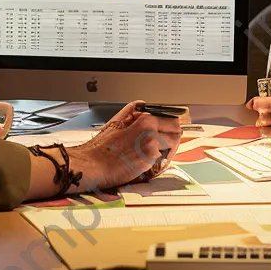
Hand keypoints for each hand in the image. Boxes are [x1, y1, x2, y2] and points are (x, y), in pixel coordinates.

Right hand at [68, 101, 182, 190]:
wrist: (93, 164)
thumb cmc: (101, 146)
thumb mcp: (116, 120)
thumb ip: (132, 110)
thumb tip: (142, 104)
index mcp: (145, 120)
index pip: (172, 119)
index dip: (171, 124)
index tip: (170, 127)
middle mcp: (152, 133)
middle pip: (176, 132)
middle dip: (173, 135)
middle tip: (166, 139)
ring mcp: (152, 149)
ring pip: (172, 146)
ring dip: (168, 148)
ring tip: (157, 149)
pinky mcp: (149, 163)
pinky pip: (162, 159)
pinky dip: (159, 159)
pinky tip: (149, 158)